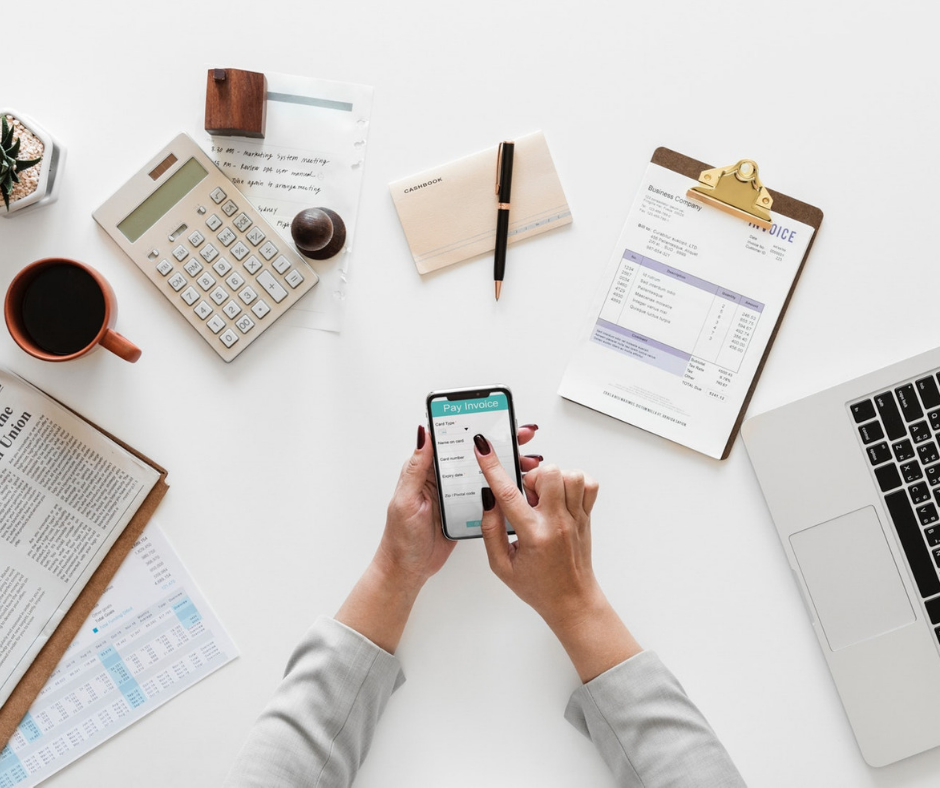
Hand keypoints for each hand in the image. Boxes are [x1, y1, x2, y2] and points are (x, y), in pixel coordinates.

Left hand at [337, 424, 540, 652]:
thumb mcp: (407, 499)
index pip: (454, 440)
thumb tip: (423, 432)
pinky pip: (489, 495)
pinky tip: (521, 485)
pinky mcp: (467, 510)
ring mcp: (457, 494)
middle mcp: (444, 478)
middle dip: (501, 442)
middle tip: (523, 436)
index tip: (496, 418)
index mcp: (428, 469)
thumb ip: (417, 467)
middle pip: (475, 454)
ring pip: (487, 473)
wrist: (408, 570)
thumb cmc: (401, 537)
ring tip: (529, 461)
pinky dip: (506, 489)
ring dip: (508, 465)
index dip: (475, 427)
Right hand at [473, 435, 640, 680]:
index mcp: (533, 536)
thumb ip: (491, 531)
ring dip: (553, 478)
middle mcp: (558, 523)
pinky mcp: (587, 516)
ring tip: (544, 497)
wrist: (571, 600)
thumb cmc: (537, 586)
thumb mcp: (501, 566)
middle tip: (527, 496)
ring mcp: (576, 518)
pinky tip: (561, 496)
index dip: (492, 468)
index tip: (482, 448)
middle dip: (531, 477)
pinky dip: (574, 482)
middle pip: (548, 474)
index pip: (509, 494)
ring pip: (571, 475)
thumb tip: (487, 500)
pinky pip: (588, 484)